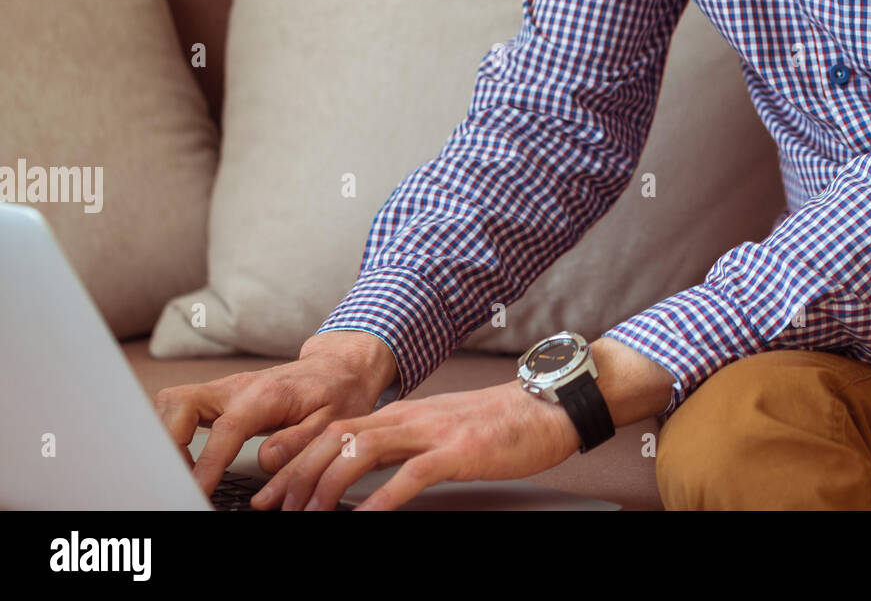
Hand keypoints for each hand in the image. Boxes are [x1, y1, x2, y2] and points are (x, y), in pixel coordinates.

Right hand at [152, 330, 397, 496]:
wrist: (341, 365)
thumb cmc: (338, 391)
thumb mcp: (331, 422)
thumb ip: (298, 444)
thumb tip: (265, 461)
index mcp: (265, 394)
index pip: (226, 429)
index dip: (207, 463)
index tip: (196, 491)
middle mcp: (238, 386)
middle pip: (180, 403)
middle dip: (169, 442)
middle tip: (180, 478)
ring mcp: (226, 389)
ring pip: (173, 402)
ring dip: (166, 437)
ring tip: (181, 473)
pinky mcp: (221, 396)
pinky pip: (182, 408)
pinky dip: (172, 432)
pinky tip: (185, 460)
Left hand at [249, 380, 581, 509]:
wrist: (546, 405)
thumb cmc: (497, 424)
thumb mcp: (438, 430)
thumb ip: (401, 448)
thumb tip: (362, 475)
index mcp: (402, 414)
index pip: (334, 431)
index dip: (296, 461)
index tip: (269, 491)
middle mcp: (410, 417)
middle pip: (336, 439)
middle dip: (296, 475)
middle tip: (271, 508)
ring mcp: (433, 431)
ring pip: (362, 451)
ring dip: (326, 486)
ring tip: (307, 516)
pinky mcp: (458, 450)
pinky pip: (411, 475)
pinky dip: (381, 500)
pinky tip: (363, 519)